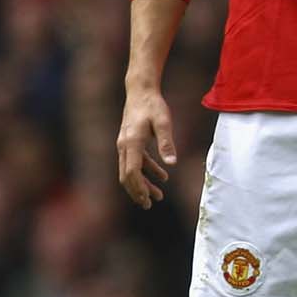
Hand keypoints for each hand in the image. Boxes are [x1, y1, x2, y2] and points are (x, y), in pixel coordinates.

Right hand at [117, 84, 176, 208]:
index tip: (147, 199)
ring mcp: (125, 144)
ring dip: (143, 184)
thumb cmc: (153, 105)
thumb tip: (172, 163)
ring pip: (130, 171)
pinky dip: (147, 171)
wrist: (140, 90)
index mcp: (131, 143)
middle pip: (127, 175)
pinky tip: (163, 176)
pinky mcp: (130, 142)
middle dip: (137, 192)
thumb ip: (167, 142)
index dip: (138, 187)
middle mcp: (124, 146)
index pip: (131, 171)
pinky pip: (136, 162)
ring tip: (158, 196)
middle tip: (149, 205)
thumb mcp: (164, 122)